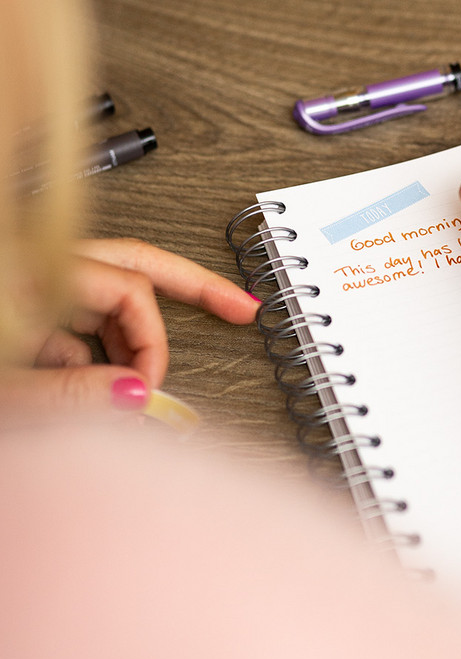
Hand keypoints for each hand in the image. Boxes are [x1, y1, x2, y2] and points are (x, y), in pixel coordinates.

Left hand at [3, 238, 258, 418]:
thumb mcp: (7, 387)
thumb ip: (72, 395)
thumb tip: (136, 395)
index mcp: (35, 268)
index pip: (131, 290)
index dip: (152, 342)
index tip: (149, 388)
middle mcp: (38, 264)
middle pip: (137, 266)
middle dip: (192, 289)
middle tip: (239, 307)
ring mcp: (31, 280)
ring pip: (107, 297)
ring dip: (129, 342)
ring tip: (137, 387)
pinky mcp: (21, 303)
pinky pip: (74, 319)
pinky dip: (90, 352)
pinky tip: (85, 387)